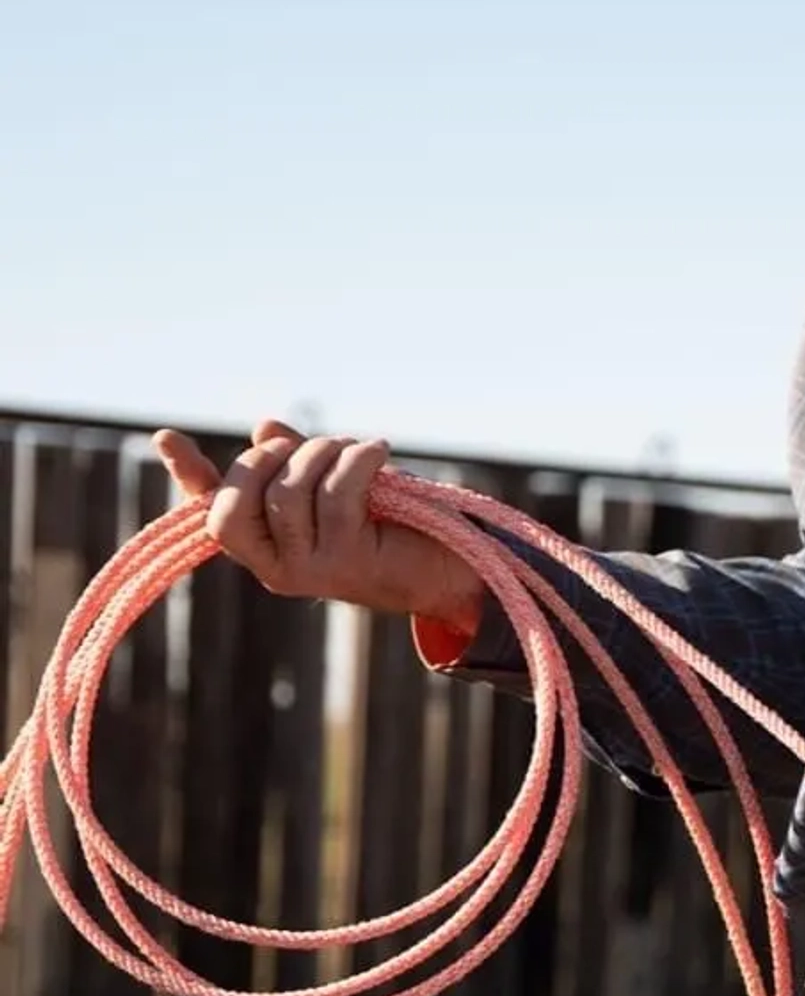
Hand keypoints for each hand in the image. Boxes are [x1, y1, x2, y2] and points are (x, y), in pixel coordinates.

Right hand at [153, 421, 484, 629]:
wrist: (448, 569)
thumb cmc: (392, 524)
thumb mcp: (339, 485)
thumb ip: (298, 461)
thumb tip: (265, 425)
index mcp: (267, 547)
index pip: (213, 511)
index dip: (188, 475)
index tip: (164, 436)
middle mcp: (275, 567)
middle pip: (234, 504)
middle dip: (268, 458)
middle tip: (313, 446)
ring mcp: (307, 570)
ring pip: (288, 491)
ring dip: (325, 453)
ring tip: (359, 450)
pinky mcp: (345, 562)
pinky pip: (336, 493)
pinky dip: (359, 460)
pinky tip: (380, 452)